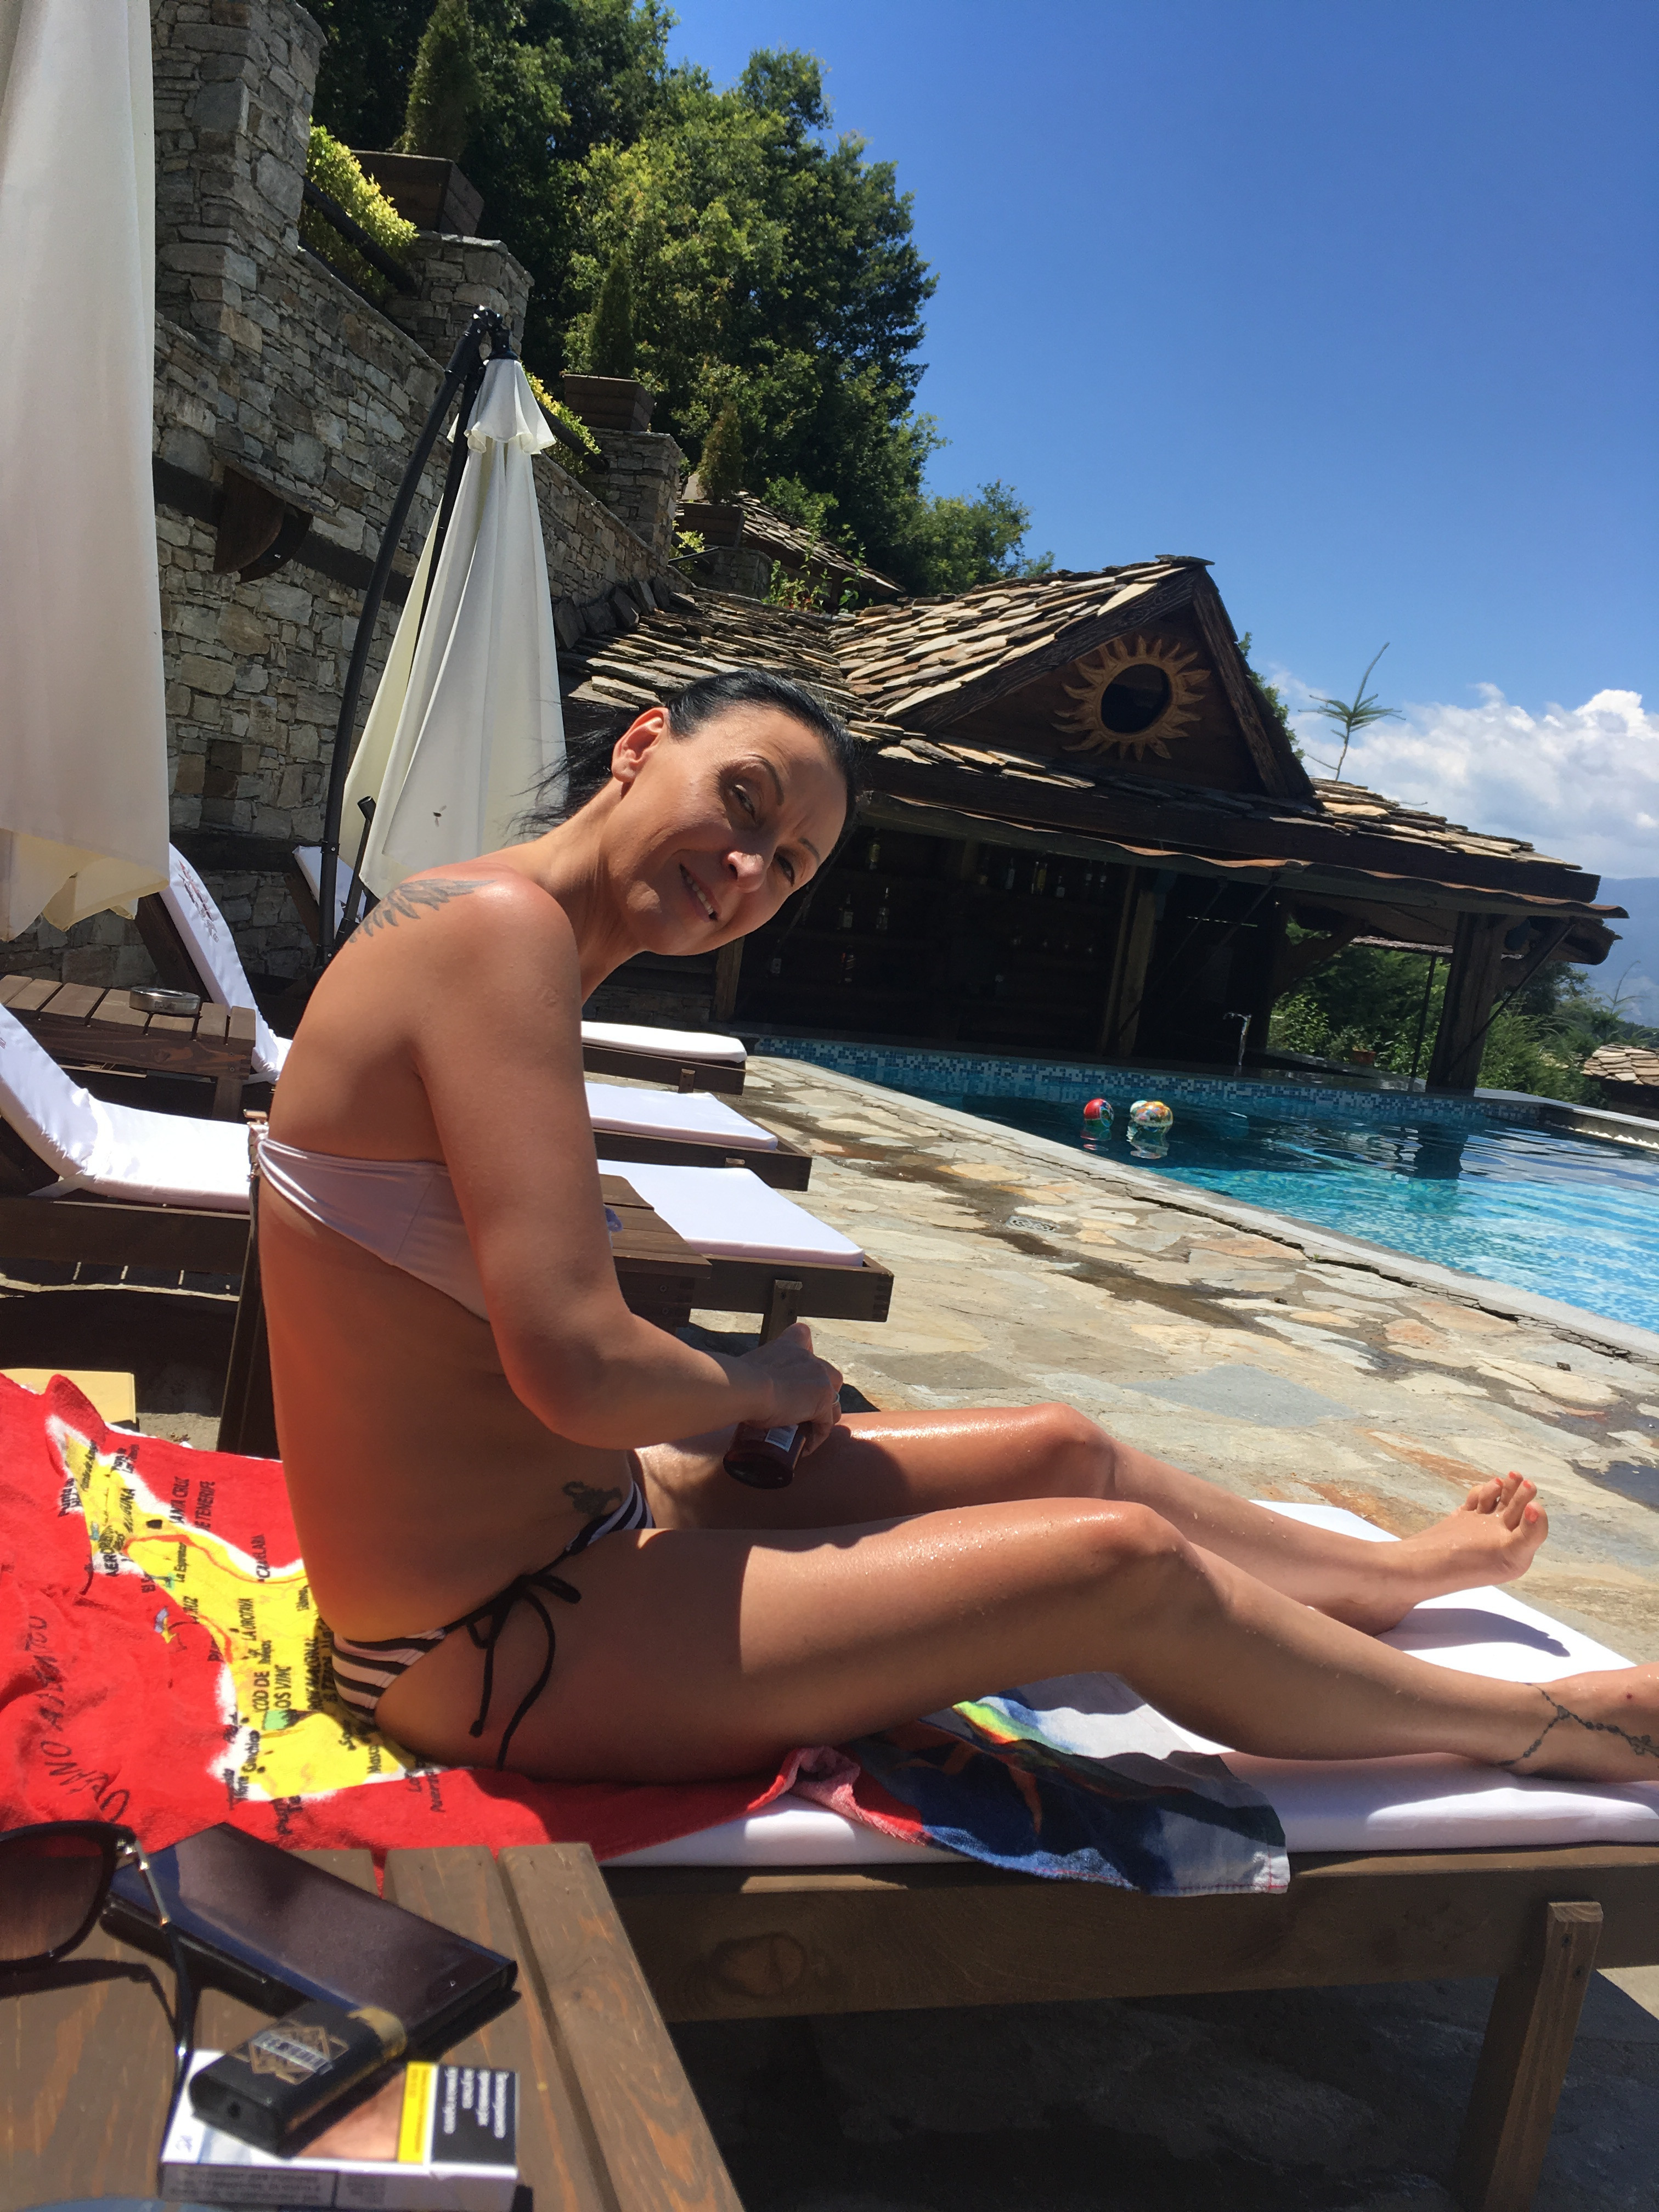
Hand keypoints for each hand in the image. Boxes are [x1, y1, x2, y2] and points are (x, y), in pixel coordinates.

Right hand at [739, 1322, 842, 1453]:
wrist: (747, 1388)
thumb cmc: (739, 1381)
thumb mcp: (747, 1368)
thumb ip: (753, 1372)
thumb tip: (740, 1388)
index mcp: (787, 1346)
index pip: (802, 1334)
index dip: (805, 1350)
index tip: (799, 1365)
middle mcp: (808, 1358)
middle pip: (829, 1374)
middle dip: (820, 1393)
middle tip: (800, 1412)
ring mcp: (820, 1378)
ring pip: (834, 1400)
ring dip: (822, 1416)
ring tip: (805, 1432)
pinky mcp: (823, 1400)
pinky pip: (826, 1423)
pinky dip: (817, 1436)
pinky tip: (804, 1447)